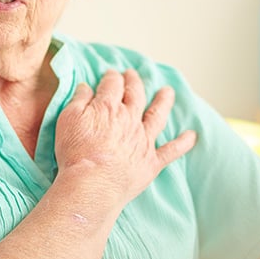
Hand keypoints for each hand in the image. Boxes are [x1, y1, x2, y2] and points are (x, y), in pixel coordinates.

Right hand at [55, 69, 195, 205]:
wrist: (93, 184)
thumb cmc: (76, 153)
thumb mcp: (68, 120)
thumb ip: (79, 100)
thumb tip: (86, 86)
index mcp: (108, 107)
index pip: (113, 85)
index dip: (112, 77)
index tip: (111, 74)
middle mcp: (130, 119)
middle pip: (135, 94)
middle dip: (134, 82)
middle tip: (133, 75)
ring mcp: (143, 140)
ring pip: (157, 115)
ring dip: (163, 102)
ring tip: (168, 92)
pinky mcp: (151, 161)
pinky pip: (171, 150)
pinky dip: (183, 143)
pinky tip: (191, 136)